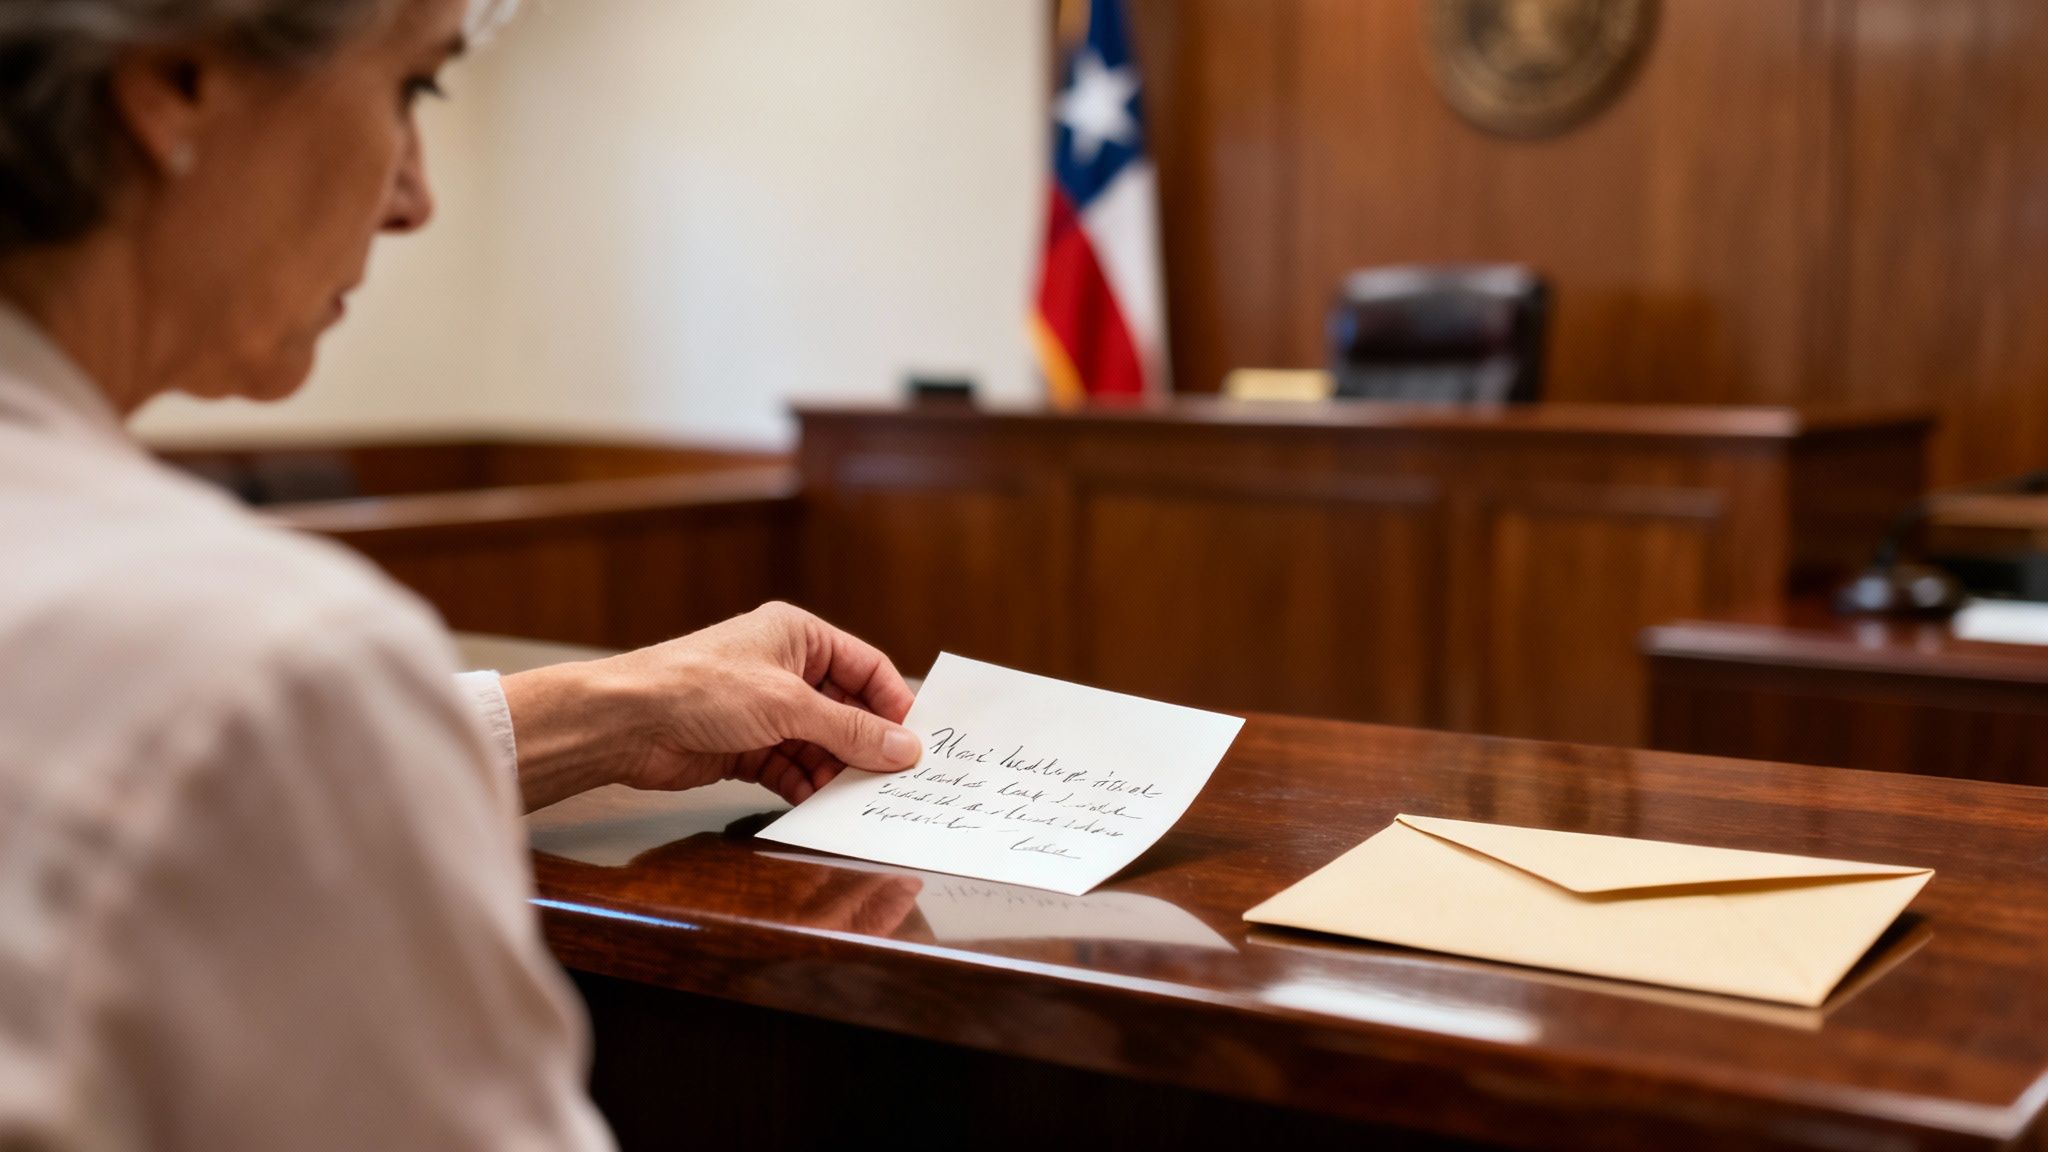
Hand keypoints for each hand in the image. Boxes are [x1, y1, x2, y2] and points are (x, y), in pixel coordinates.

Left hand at [502, 603, 921, 811]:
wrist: (628, 723)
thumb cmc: (701, 689)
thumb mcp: (788, 705)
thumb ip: (849, 730)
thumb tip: (904, 748)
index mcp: (798, 636)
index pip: (866, 667)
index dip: (893, 704)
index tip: (917, 743)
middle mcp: (785, 669)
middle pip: (846, 710)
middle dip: (866, 745)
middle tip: (894, 780)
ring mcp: (765, 709)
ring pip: (821, 744)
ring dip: (837, 771)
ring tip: (858, 799)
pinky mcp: (746, 746)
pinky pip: (792, 767)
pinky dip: (806, 786)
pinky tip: (819, 806)